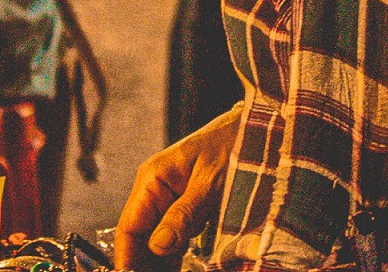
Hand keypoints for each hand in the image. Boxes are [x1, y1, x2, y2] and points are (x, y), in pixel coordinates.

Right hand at [116, 105, 241, 270]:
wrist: (260, 129)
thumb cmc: (233, 145)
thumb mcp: (210, 182)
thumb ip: (184, 213)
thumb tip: (158, 246)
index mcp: (153, 179)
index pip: (129, 227)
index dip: (127, 258)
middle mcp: (156, 191)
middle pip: (140, 238)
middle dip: (144, 264)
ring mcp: (171, 201)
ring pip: (156, 242)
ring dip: (158, 264)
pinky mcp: (187, 209)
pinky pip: (174, 238)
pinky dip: (174, 258)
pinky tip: (175, 271)